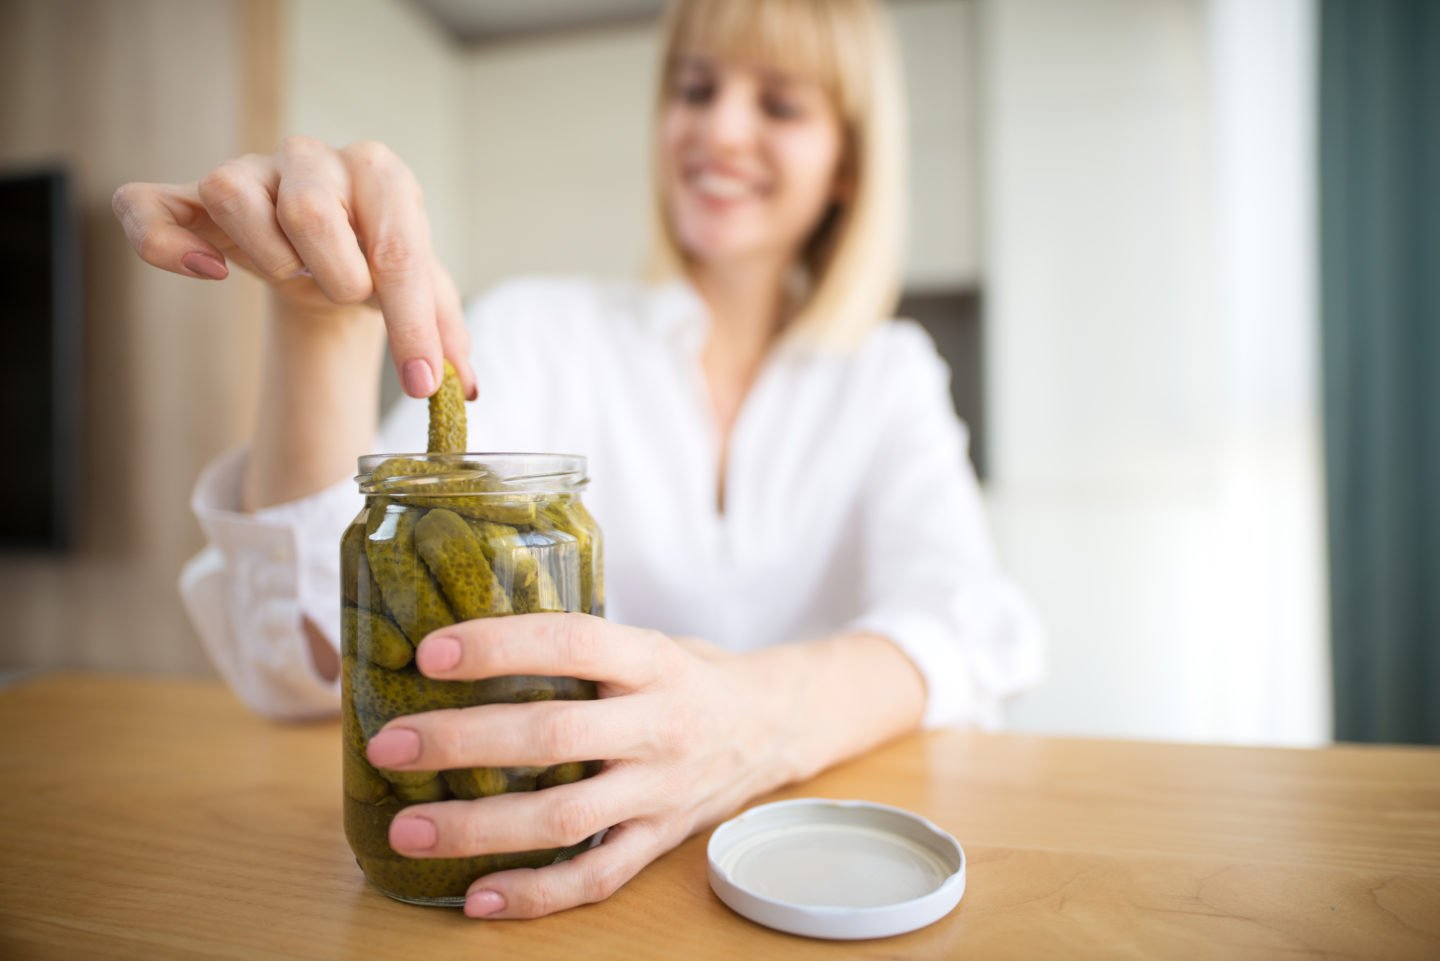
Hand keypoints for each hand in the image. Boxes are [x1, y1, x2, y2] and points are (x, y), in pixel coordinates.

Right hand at [111, 136, 474, 398]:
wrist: (327, 249)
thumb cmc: (378, 262)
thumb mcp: (424, 293)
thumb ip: (446, 335)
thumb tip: (465, 390)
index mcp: (381, 174)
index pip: (397, 248)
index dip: (413, 325)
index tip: (423, 383)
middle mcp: (313, 159)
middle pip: (310, 209)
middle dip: (338, 277)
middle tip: (348, 295)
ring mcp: (248, 172)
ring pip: (233, 195)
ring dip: (269, 257)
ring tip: (295, 273)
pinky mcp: (192, 198)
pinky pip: (150, 207)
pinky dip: (167, 245)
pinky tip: (211, 272)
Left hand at [363, 613, 791, 918]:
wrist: (776, 725)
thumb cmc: (690, 676)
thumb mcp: (649, 640)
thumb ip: (578, 646)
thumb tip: (464, 638)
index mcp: (653, 661)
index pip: (573, 643)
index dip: (500, 647)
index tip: (431, 654)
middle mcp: (660, 726)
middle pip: (554, 737)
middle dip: (462, 742)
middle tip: (391, 744)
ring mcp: (660, 791)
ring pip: (564, 818)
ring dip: (478, 827)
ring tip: (406, 831)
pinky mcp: (660, 841)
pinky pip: (596, 878)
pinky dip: (535, 894)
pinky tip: (476, 897)